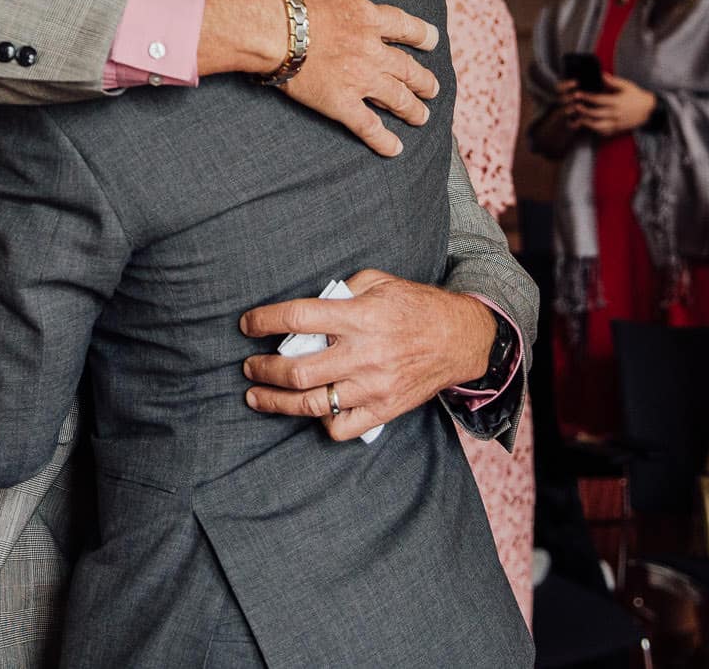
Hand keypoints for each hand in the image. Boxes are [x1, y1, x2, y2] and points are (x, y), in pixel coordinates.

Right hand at [221, 0, 440, 157]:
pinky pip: (368, 126)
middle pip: (406, 67)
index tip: (433, 40)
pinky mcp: (341, 103)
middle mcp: (371, 49)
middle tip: (433, 88)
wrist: (270, 25)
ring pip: (395, 97)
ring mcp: (359, 78)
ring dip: (412, 108)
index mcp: (366, 16)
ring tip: (422, 117)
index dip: (420, 34)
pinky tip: (395, 150)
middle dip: (423, 79)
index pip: (403, 26)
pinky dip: (383, 140)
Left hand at [237, 269, 497, 440]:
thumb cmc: (415, 306)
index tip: (247, 324)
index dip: (264, 321)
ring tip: (257, 396)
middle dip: (263, 369)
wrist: (461, 338)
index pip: (298, 319)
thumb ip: (340, 291)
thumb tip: (304, 305)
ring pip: (312, 404)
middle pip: (297, 370)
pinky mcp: (384, 409)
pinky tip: (310, 410)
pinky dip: (320, 420)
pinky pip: (341, 426)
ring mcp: (374, 386)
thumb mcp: (379, 282)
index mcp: (360, 317)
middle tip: (248, 366)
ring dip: (276, 401)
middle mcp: (364, 354)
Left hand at [569, 74, 656, 135]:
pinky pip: (605, 132)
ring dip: (587, 123)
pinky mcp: (618, 129)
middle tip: (574, 105)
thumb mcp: (627, 86)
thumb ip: (613, 81)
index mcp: (617, 101)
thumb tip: (601, 74)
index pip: (598, 100)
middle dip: (583, 110)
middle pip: (596, 113)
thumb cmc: (637, 96)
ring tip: (579, 117)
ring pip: (598, 126)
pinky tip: (589, 126)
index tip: (577, 94)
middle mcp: (616, 113)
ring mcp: (617, 123)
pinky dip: (595, 130)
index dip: (586, 97)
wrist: (650, 110)